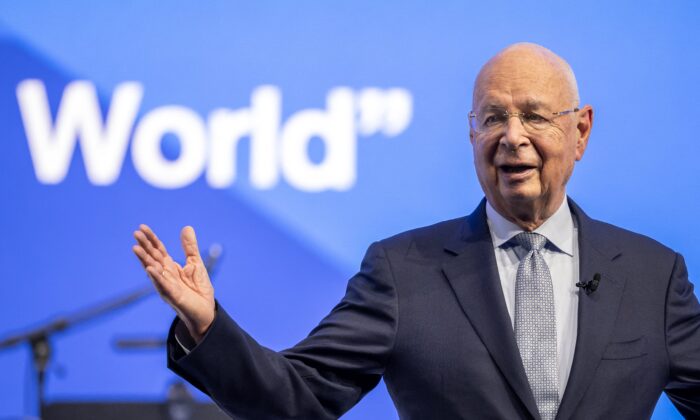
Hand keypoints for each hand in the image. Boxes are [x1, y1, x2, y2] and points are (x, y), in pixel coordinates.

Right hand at [132, 224, 214, 342]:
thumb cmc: (198, 289)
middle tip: (135, 233)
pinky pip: (163, 286)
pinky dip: (156, 278)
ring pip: (153, 271)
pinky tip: (149, 269)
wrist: (206, 311)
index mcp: (170, 267)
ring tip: (135, 248)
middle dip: (144, 246)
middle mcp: (165, 275)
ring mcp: (167, 286)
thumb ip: (190, 247)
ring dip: (144, 260)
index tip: (142, 227)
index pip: (158, 250)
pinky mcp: (173, 296)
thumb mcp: (195, 263)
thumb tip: (187, 227)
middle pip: (152, 258)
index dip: (151, 239)